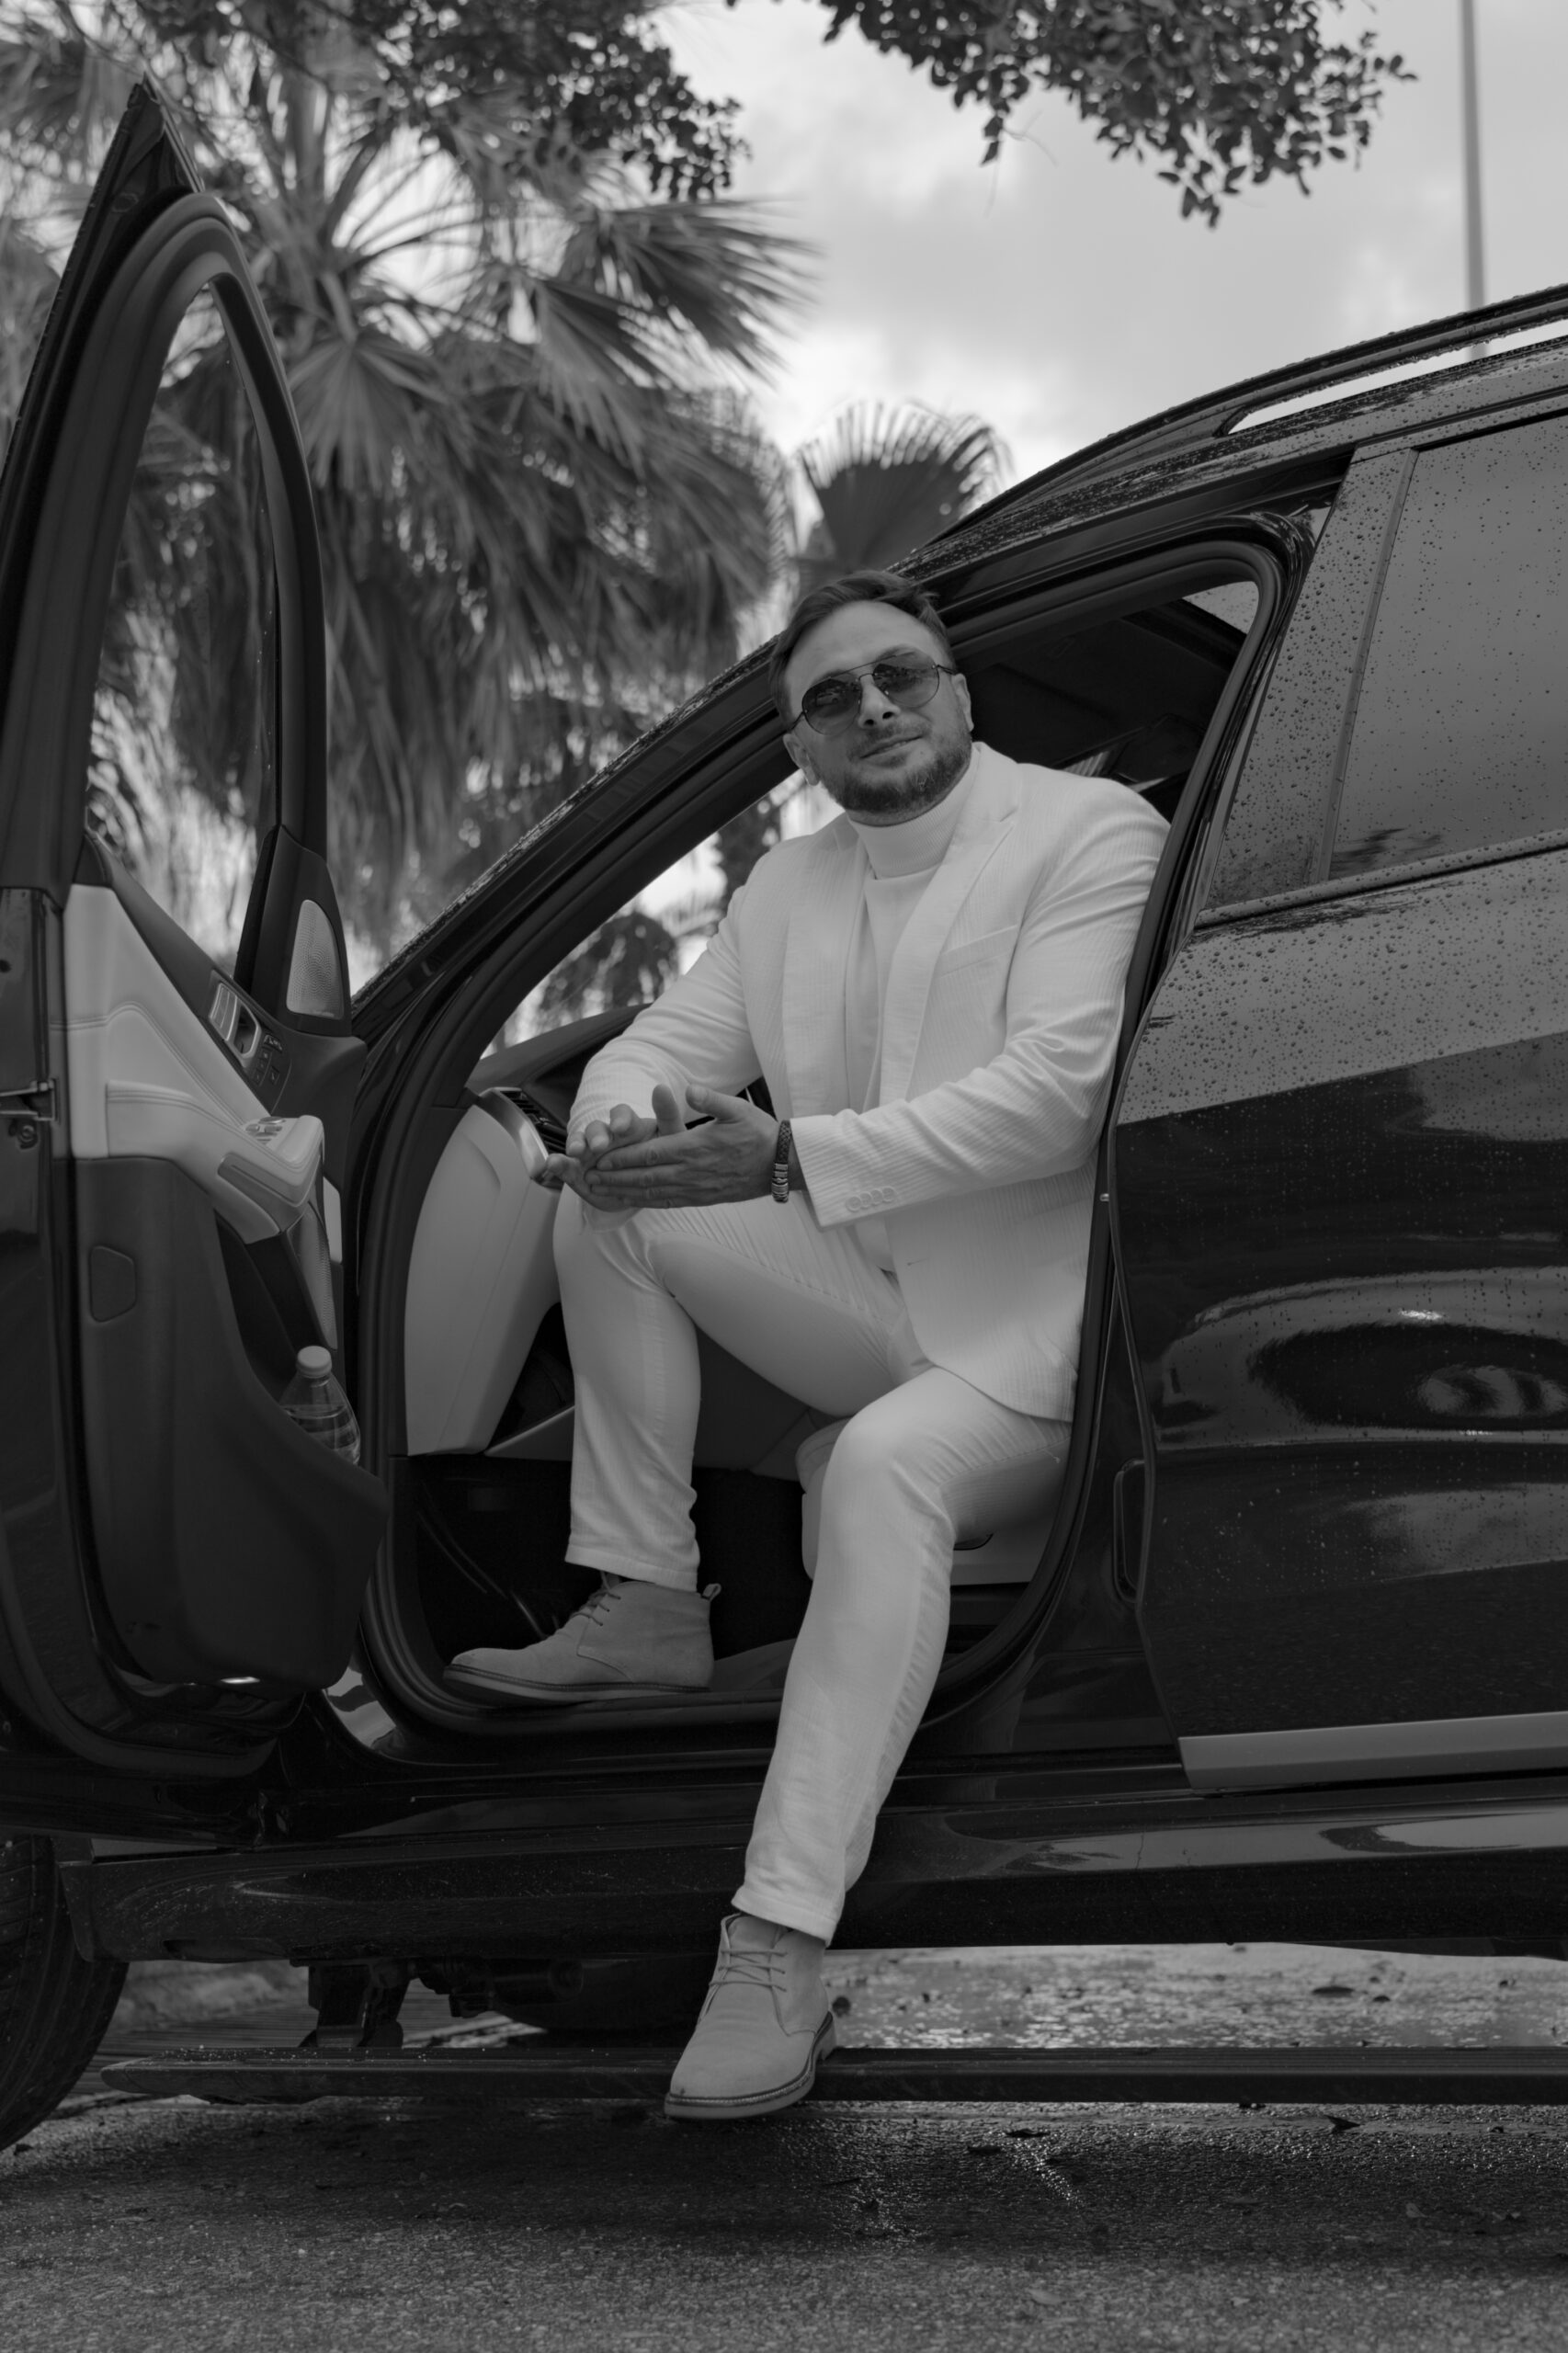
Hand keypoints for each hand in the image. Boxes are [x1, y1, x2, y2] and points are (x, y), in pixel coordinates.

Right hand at [534, 1089, 683, 1193]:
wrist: (642, 1188)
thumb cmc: (659, 1157)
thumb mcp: (671, 1139)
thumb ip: (667, 1116)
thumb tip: (662, 1087)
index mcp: (629, 1126)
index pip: (621, 1114)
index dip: (619, 1119)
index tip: (620, 1128)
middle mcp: (607, 1135)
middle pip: (597, 1128)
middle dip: (596, 1135)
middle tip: (599, 1146)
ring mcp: (589, 1150)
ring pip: (579, 1141)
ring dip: (576, 1144)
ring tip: (575, 1152)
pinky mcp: (577, 1168)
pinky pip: (565, 1164)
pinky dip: (558, 1163)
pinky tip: (552, 1164)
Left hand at [569, 1081, 777, 1208]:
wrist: (781, 1165)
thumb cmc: (758, 1133)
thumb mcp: (737, 1108)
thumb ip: (710, 1098)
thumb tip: (687, 1087)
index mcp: (695, 1149)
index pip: (650, 1155)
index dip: (623, 1158)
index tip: (600, 1159)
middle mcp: (691, 1172)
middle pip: (644, 1178)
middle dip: (614, 1178)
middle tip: (588, 1178)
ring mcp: (695, 1189)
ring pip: (652, 1193)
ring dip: (624, 1193)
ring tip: (599, 1193)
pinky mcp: (701, 1198)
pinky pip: (667, 1202)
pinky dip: (645, 1202)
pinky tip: (631, 1201)